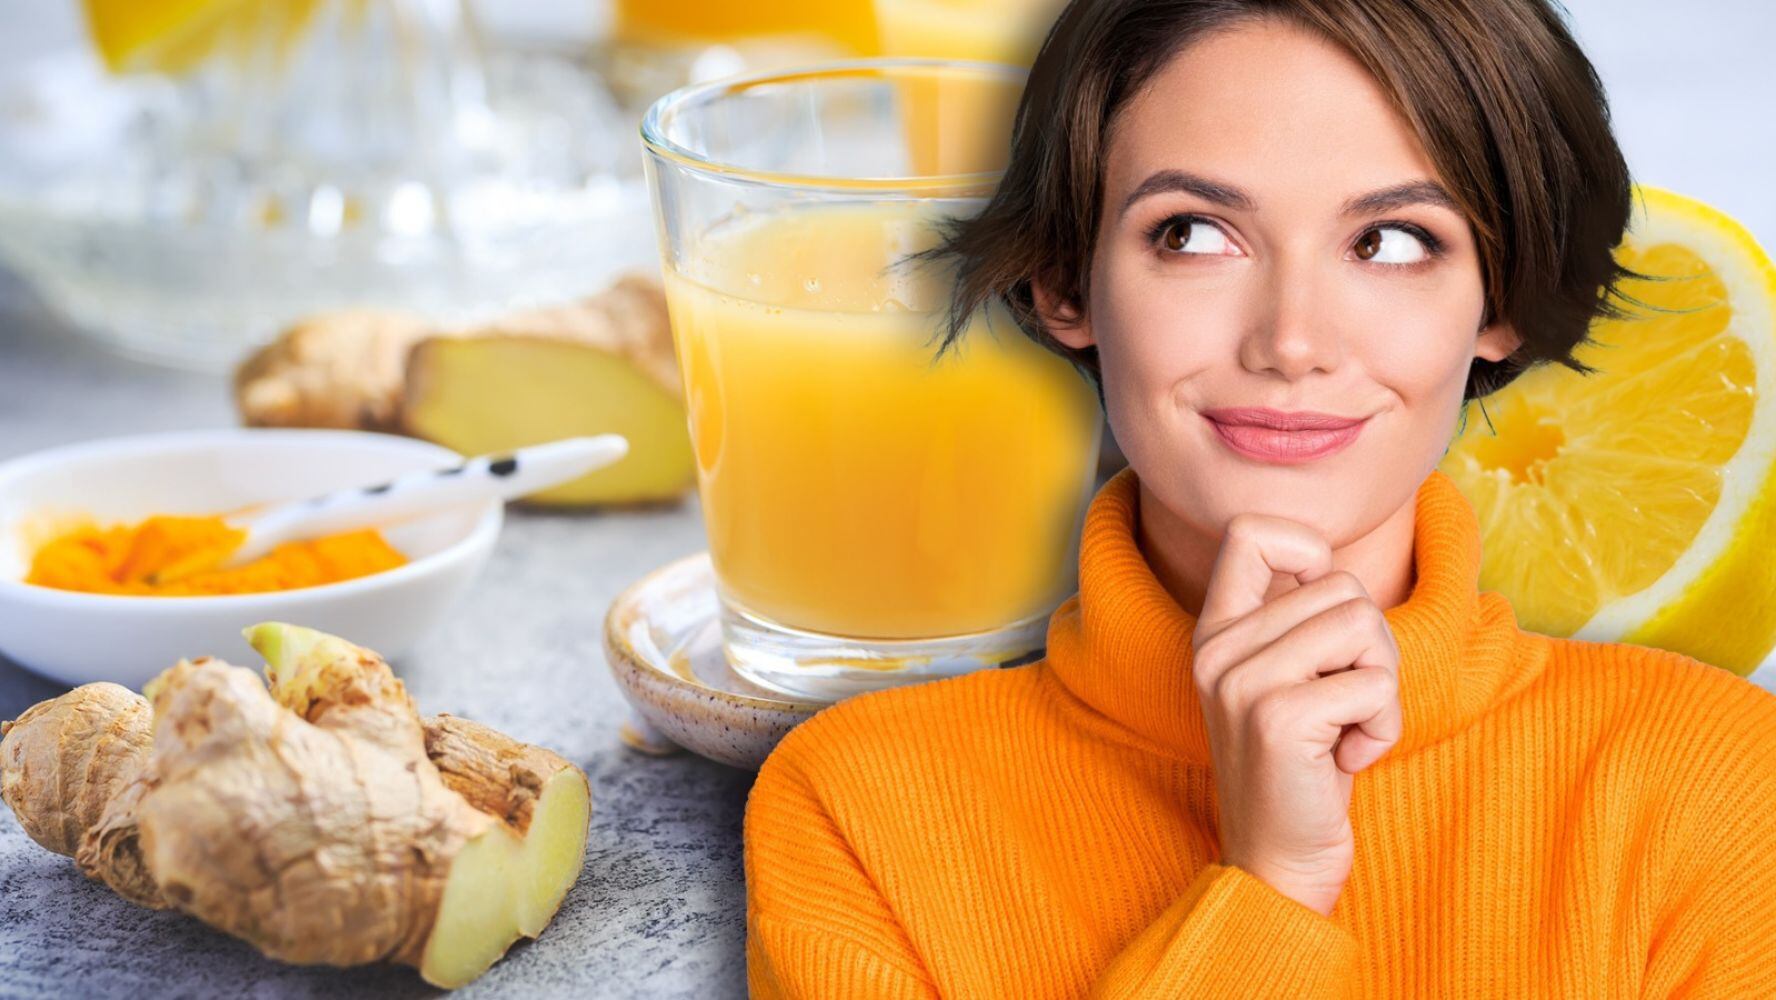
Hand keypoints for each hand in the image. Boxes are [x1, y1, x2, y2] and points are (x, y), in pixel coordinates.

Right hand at [1190, 512, 1402, 916]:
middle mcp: (1218, 649)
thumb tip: (1329, 562)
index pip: (1250, 532)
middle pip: (1340, 586)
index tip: (1321, 607)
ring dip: (1381, 684)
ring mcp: (1242, 681)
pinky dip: (1383, 726)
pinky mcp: (1278, 717)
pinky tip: (1347, 757)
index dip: (1308, 550)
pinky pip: (1376, 684)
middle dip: (1371, 644)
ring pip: (1364, 625)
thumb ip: (1293, 621)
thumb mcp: (1284, 679)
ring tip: (1346, 726)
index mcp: (1215, 632)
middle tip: (1345, 699)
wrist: (1278, 862)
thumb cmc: (1302, 767)